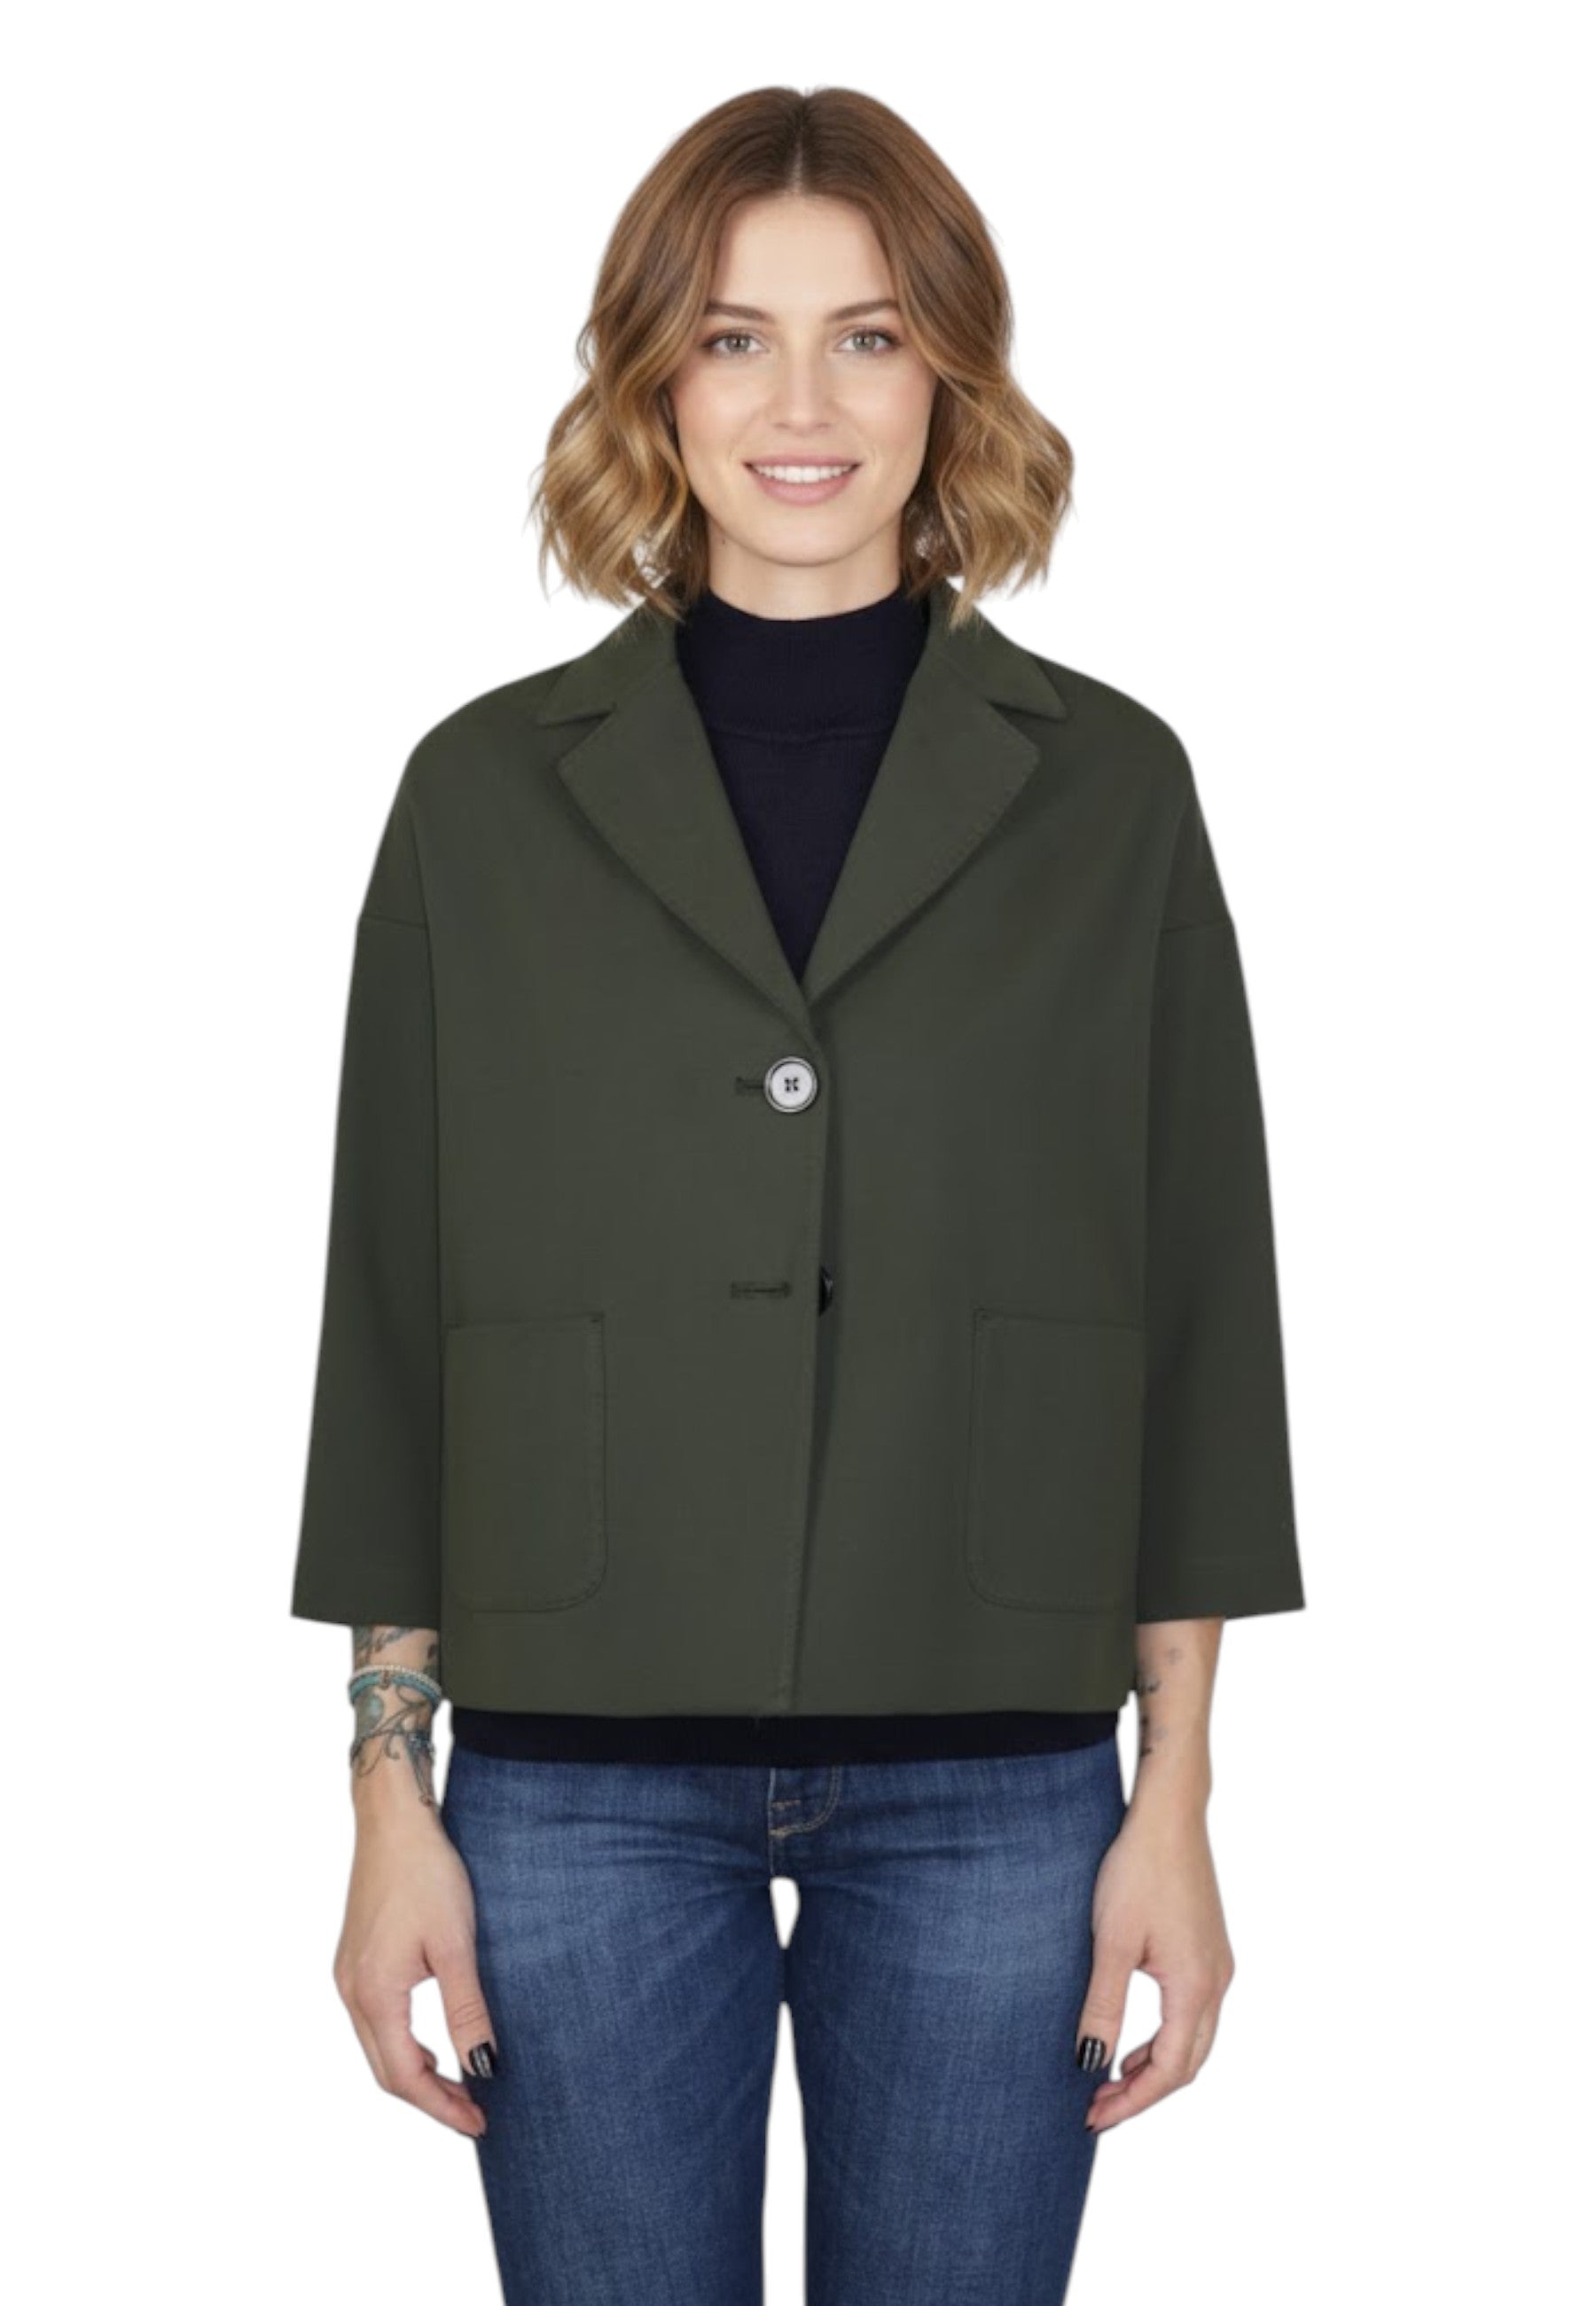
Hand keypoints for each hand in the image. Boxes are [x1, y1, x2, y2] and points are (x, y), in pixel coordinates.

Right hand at [333, 1813, 497, 2136]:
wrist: (393, 1821)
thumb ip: (467, 2009)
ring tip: (461, 2085)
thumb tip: (483, 2067)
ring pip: (378, 2049)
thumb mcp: (455, 1944)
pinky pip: (375, 2023)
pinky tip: (433, 2045)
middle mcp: (351, 1992)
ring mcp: (348, 1977)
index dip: (442, 2107)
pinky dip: (404, 2045)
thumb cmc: (427, 1874)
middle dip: (430, 2100)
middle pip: (386, 2072)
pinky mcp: (355, 1962)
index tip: (480, 2124)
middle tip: (476, 2114)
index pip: (406, 2077)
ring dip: (417, 2074)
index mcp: (374, 1993)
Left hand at [1077, 1806, 1235, 2131]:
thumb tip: (1089, 2063)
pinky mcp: (1209, 1949)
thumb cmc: (1138, 1870)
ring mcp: (1217, 1965)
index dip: (1131, 2101)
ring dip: (1155, 2067)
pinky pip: (1194, 2013)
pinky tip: (1134, 2037)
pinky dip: (1165, 2037)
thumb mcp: (1112, 1942)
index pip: (1168, 2070)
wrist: (1170, 1815)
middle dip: (1143, 2093)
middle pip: (1187, 2064)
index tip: (1091, 2117)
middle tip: (1096, 2107)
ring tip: (1109, 2079)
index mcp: (1195, 1986)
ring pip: (1193, 2040)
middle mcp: (1216, 1982)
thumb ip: (1103, 2006)